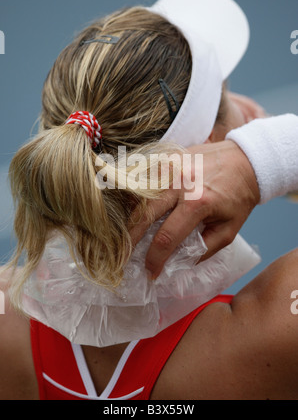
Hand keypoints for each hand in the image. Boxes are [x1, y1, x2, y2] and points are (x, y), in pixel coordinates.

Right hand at [129, 140, 259, 278]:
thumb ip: (204, 249)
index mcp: (197, 202)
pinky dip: (135, 197)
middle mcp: (179, 182)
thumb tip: (179, 263)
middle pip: (144, 215)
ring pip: (139, 195)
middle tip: (124, 256)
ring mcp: (169, 166)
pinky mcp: (166, 157)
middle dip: (131, 239)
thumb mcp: (229, 230)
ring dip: (130, 218)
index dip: (155, 259)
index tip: (151, 272)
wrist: (245, 160)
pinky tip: (133, 211)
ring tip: (126, 235)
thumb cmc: (238, 196)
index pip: (167, 237)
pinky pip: (143, 179)